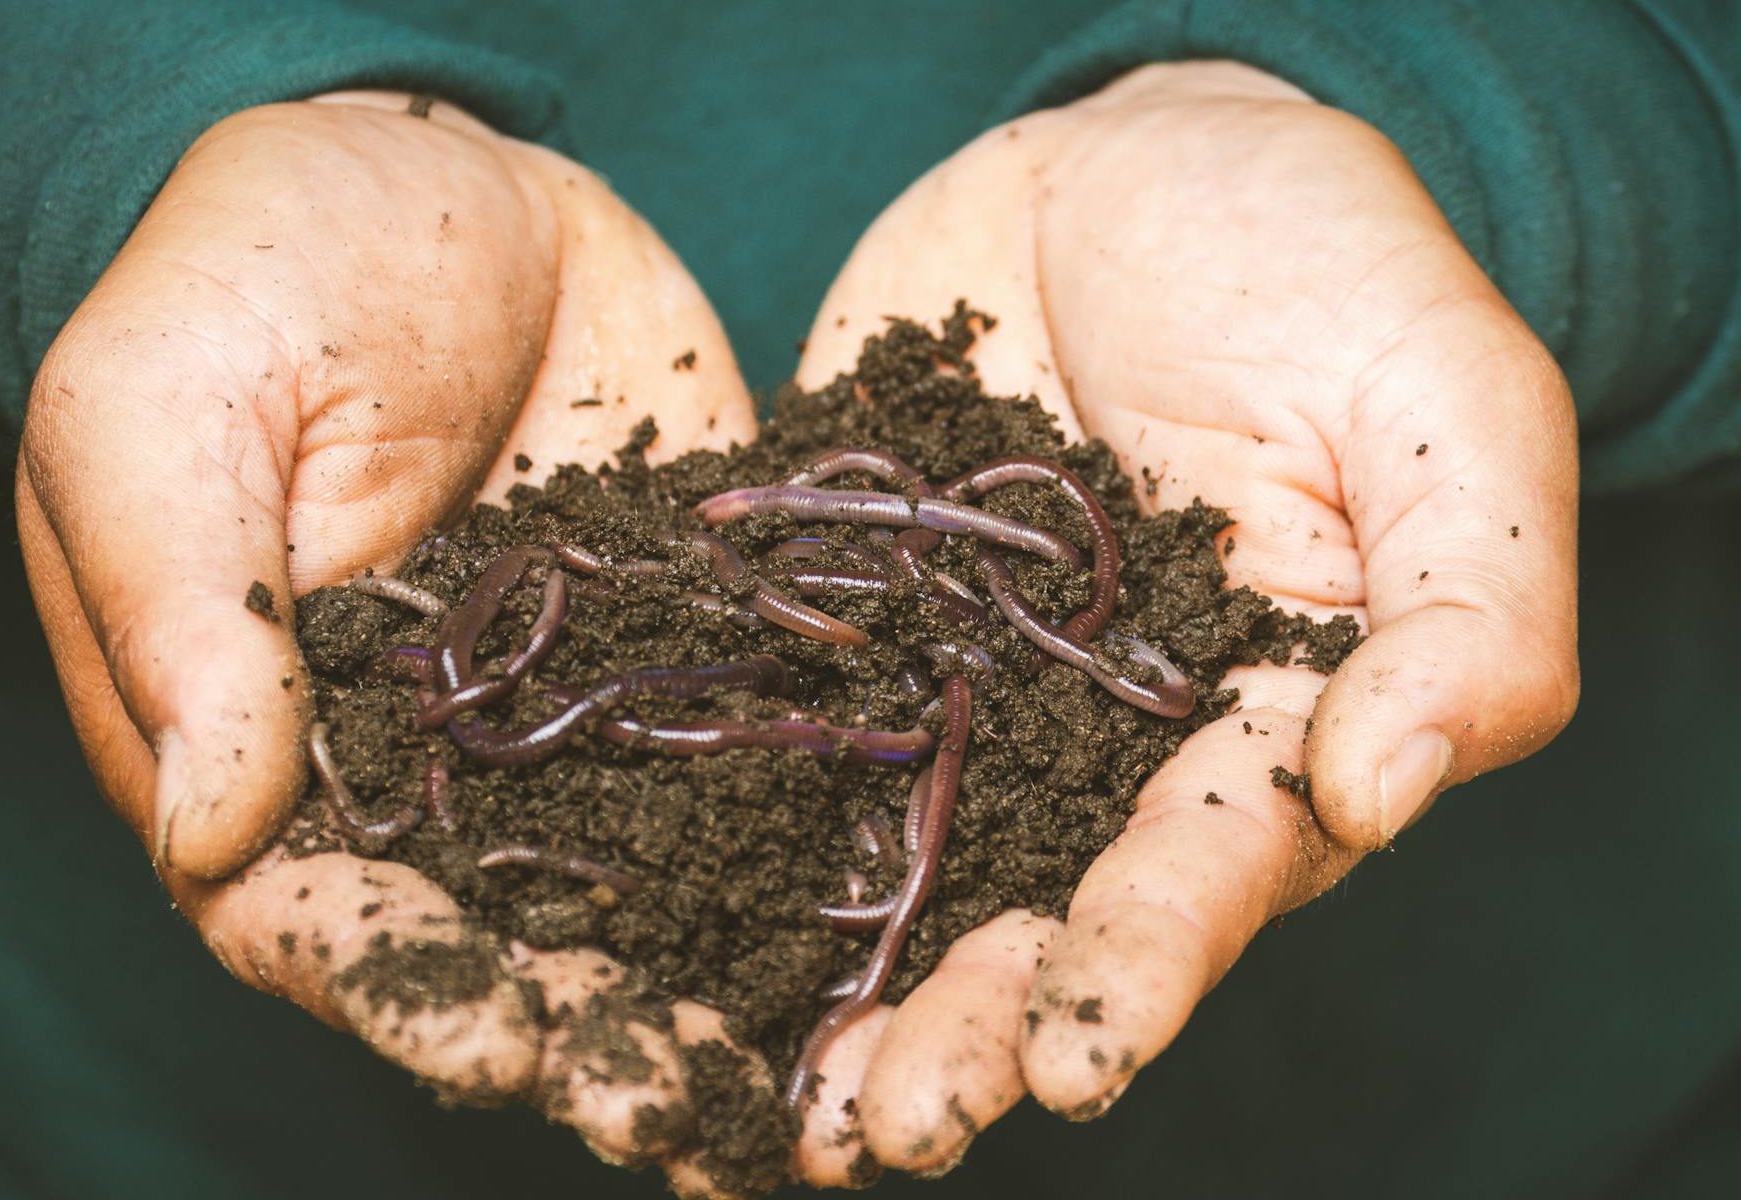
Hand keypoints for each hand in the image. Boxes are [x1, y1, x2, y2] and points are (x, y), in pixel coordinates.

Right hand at [15, 93, 766, 1189]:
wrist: (440, 175)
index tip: (492, 1041)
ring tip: (805, 1084)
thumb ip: (184, 609)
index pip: (315, 912)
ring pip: (641, 882)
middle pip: (499, 938)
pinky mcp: (692, 645)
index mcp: (271, 742)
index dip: (399, 992)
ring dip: (714, 986)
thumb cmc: (254, 271)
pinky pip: (754, 753)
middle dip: (587, 1032)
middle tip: (683, 1111)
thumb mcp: (163, 406)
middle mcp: (432, 766)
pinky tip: (894, 911)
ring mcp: (575, 716)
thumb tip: (213, 827)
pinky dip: (814, 840)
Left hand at [790, 61, 1579, 1178]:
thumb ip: (1468, 608)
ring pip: (895, 862)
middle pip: (1033, 909)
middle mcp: (1098, 744)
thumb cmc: (1321, 264)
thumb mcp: (1444, 407)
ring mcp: (959, 690)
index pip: (1209, 866)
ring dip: (832, 985)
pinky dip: (714, 819)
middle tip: (884, 1128)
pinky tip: (645, 909)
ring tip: (769, 1102)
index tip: (1076, 1057)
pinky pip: (778, 725)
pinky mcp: (846, 622)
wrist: (1127, 161)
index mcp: (1258, 721)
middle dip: (964, 1025)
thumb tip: (1384, 791)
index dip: (1145, 963)